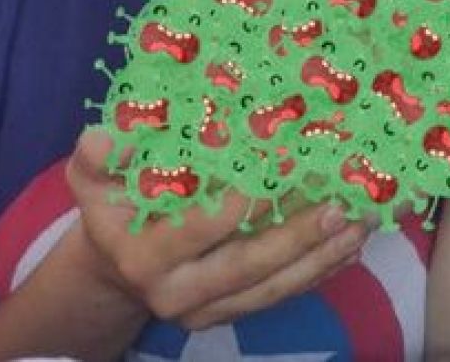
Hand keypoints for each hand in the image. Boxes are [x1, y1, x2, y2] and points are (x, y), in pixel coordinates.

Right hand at [66, 129, 371, 330]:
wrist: (112, 267)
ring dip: (319, 257)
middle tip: (342, 205)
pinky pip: (276, 297)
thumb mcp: (90, 177)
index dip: (242, 202)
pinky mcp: (226, 315)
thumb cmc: (109, 207)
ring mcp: (204, 310)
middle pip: (248, 265)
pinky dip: (315, 273)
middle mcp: (175, 292)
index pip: (201, 228)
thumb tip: (108, 133)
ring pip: (270, 287)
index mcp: (143, 254)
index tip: (281, 168)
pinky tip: (346, 248)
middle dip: (299, 237)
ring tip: (359, 224)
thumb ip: (98, 155)